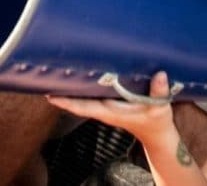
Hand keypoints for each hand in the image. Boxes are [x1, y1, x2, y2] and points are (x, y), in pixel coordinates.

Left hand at [47, 71, 176, 142]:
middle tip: (46, 73)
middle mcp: (104, 109)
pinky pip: (91, 95)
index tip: (51, 95)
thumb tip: (160, 75)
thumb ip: (159, 92)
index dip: (66, 102)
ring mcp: (106, 107)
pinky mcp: (110, 103)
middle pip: (77, 101)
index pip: (83, 107)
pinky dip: (82, 87)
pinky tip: (77, 75)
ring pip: (83, 97)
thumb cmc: (156, 123)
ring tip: (55, 71)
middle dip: (63, 90)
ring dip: (70, 87)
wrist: (157, 135)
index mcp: (110, 112)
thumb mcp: (159, 108)